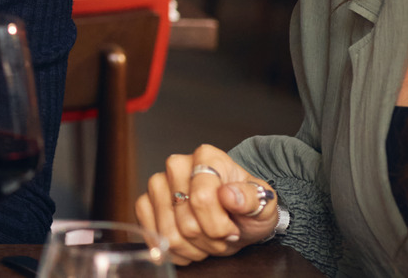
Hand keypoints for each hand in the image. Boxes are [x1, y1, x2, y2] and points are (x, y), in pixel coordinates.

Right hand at [135, 144, 279, 265]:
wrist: (235, 217)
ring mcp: (157, 184)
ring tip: (207, 239)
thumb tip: (229, 195)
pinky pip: (153, 235)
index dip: (220, 225)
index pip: (202, 199)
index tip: (234, 229)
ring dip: (194, 248)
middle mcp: (176, 165)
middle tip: (222, 236)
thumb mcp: (263, 204)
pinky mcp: (144, 203)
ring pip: (169, 234)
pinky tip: (190, 243)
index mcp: (206, 157)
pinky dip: (175, 250)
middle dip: (209, 240)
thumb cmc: (247, 208)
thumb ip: (252, 198)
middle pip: (186, 222)